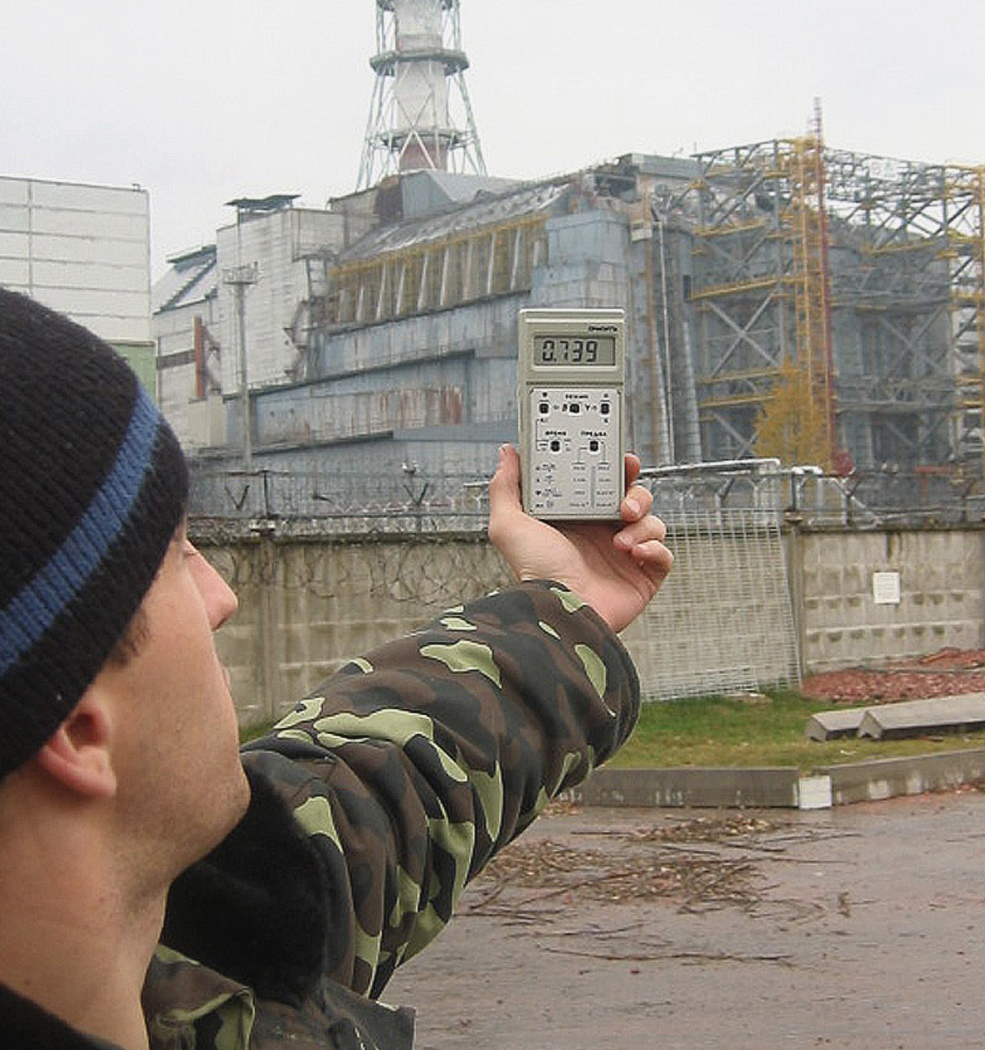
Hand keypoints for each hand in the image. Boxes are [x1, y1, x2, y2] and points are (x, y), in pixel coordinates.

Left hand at [487, 445, 672, 632]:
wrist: (560, 611)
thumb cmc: (534, 573)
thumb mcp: (509, 524)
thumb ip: (506, 485)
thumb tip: (508, 453)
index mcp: (578, 519)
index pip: (604, 485)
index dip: (615, 470)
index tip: (620, 460)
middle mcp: (603, 535)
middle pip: (634, 499)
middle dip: (636, 494)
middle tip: (624, 503)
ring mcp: (624, 556)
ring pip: (651, 523)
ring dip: (642, 525)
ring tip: (621, 540)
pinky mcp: (642, 577)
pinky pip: (664, 555)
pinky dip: (655, 550)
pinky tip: (635, 553)